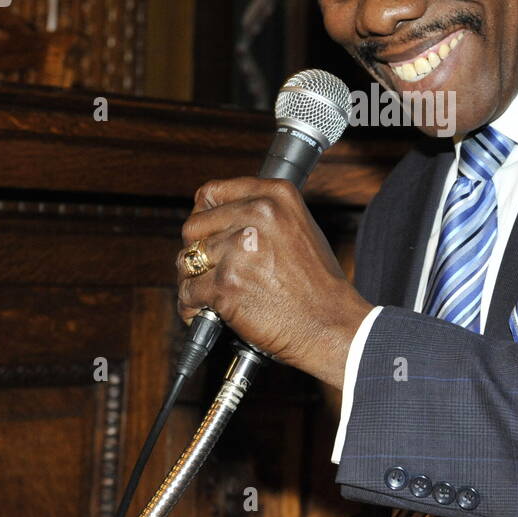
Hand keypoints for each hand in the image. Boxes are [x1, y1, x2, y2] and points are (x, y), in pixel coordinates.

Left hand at [176, 177, 372, 388]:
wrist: (331, 324)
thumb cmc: (318, 283)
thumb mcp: (298, 228)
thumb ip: (260, 215)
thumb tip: (214, 216)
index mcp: (275, 196)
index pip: (212, 193)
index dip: (204, 216)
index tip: (206, 233)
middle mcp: (257, 214)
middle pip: (193, 226)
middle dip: (196, 251)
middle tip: (211, 270)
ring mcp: (239, 249)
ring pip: (186, 260)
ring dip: (192, 281)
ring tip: (209, 295)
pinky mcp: (226, 284)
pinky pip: (188, 292)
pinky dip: (192, 307)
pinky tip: (207, 312)